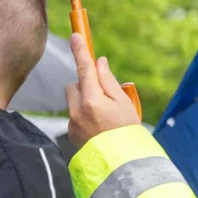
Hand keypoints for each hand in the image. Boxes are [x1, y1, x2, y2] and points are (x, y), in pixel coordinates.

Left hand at [65, 34, 140, 149]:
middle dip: (85, 85)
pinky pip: (74, 116)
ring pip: (73, 101)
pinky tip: (98, 127)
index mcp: (92, 100)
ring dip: (84, 101)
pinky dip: (83, 116)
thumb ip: (108, 81)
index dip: (80, 51)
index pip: (84, 70)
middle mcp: (77, 110)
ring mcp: (71, 123)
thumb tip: (99, 63)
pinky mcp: (70, 133)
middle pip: (74, 85)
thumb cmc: (127, 130)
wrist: (121, 162)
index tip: (75, 36)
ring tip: (103, 115)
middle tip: (104, 94)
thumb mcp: (124, 102)